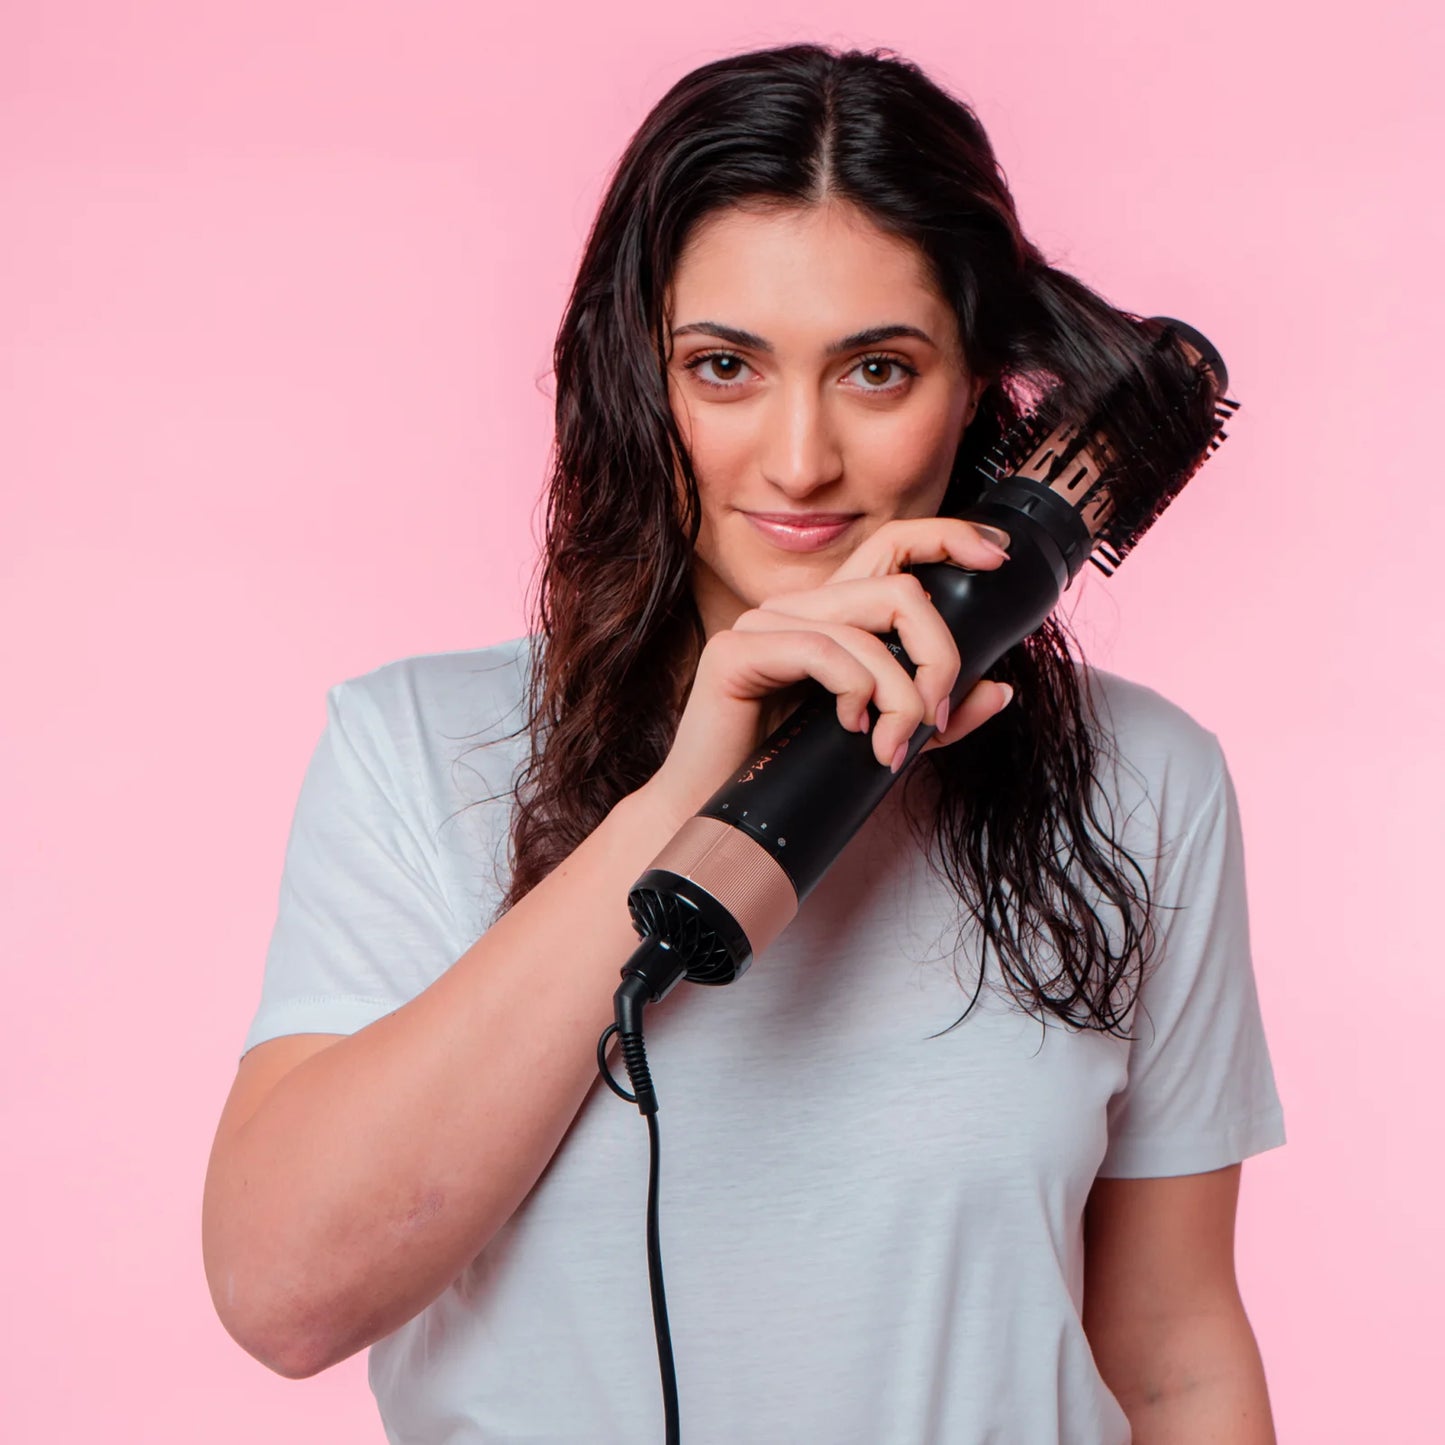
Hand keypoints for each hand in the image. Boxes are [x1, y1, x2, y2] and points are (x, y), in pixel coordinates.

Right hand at [643, 517, 1016, 820]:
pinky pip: (824, 650)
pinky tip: (850, 727)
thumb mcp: (883, 738)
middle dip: (938, 653)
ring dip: (900, 694)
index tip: (995, 559)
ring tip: (891, 747)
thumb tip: (998, 690)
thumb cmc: (790, 775)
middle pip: (899, 588)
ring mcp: (764, 623)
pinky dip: (855, 690)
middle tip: (935, 716)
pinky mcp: (738, 650)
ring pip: (868, 627)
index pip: (892, 546)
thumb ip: (935, 714)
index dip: (947, 537)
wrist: (714, 816)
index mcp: (830, 616)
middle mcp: (797, 608)